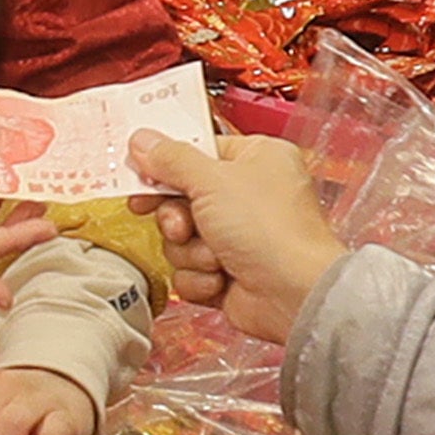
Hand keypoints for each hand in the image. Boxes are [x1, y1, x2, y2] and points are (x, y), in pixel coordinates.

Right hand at [132, 131, 342, 342]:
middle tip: (182, 225)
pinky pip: (188, 271)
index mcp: (256, 159)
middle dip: (177, 219)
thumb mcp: (213, 181)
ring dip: (191, 251)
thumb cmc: (271, 230)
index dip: (166, 165)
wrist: (293, 294)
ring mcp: (238, 237)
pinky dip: (200, 277)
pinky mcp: (227, 272)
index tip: (140, 174)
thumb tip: (143, 140)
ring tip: (216, 255)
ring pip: (180, 239)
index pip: (197, 151)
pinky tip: (222, 278)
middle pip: (181, 199)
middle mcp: (248, 195)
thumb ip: (171, 159)